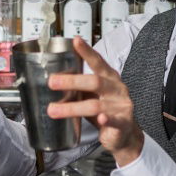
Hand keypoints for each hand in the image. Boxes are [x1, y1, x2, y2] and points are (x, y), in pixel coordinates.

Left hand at [46, 37, 144, 166]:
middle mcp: (117, 89)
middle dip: (72, 81)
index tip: (76, 40)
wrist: (124, 134)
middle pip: (95, 81)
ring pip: (95, 105)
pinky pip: (114, 120)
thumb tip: (53, 78)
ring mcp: (121, 105)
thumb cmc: (106, 110)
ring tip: (53, 110)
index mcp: (110, 78)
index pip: (98, 62)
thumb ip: (79, 87)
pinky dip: (106, 119)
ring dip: (72, 108)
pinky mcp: (123, 123)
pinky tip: (100, 119)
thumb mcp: (93, 95)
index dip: (87, 51)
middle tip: (52, 82)